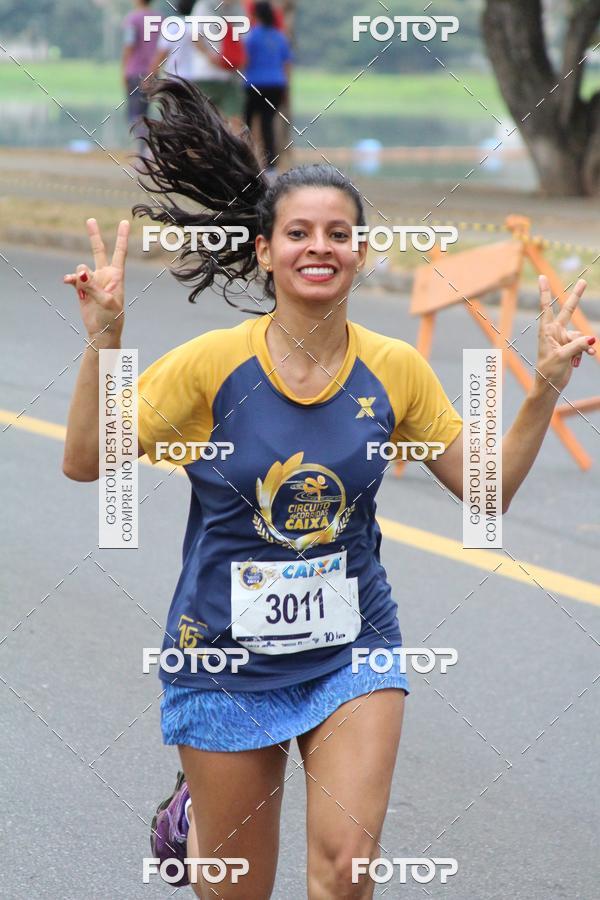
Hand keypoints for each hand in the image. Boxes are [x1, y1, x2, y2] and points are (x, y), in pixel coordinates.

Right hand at [63, 219, 128, 341]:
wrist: (102, 332)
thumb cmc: (111, 318)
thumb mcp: (106, 302)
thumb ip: (93, 286)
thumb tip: (80, 271)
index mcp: (116, 276)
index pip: (119, 253)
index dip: (121, 237)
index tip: (124, 222)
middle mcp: (104, 275)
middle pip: (98, 251)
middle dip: (94, 236)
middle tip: (91, 220)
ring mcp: (92, 281)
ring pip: (81, 269)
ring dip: (79, 275)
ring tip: (81, 286)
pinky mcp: (82, 289)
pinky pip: (73, 279)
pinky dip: (70, 279)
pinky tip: (68, 282)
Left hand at [534, 275, 596, 392]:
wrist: (550, 385)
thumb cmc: (549, 371)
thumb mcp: (562, 357)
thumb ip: (577, 345)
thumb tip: (592, 338)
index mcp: (547, 331)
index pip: (546, 307)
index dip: (545, 292)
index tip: (542, 277)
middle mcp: (555, 332)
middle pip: (568, 311)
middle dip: (576, 297)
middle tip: (583, 281)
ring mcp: (563, 339)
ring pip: (580, 335)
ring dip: (583, 346)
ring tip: (578, 358)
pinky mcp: (570, 347)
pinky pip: (583, 344)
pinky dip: (585, 350)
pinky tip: (584, 359)